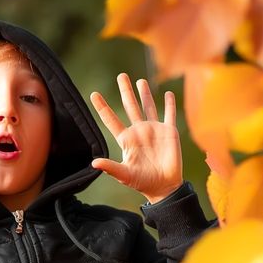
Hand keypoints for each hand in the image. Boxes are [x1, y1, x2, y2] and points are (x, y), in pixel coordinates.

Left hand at [90, 73, 182, 203]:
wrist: (164, 187)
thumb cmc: (143, 183)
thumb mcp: (125, 175)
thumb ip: (111, 167)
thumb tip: (94, 163)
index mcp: (126, 140)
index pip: (111, 120)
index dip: (103, 107)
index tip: (94, 94)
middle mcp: (139, 131)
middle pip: (130, 107)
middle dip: (126, 91)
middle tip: (121, 75)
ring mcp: (154, 130)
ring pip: (148, 107)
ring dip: (145, 94)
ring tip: (140, 81)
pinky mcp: (169, 132)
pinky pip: (169, 114)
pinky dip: (169, 104)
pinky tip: (167, 93)